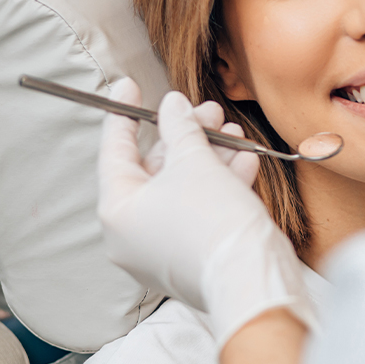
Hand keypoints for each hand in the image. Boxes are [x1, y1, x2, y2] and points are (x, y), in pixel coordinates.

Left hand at [97, 80, 313, 345]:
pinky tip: (245, 162)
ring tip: (234, 132)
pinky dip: (218, 186)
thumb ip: (181, 128)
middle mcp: (130, 234)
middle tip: (208, 110)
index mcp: (117, 210)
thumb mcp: (195, 162)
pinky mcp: (189, 259)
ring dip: (209, 157)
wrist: (250, 278)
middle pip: (154, 169)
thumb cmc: (214, 220)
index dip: (124, 114)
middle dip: (186, 136)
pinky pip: (198, 212)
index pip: (114, 151)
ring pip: (181, 189)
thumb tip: (174, 106)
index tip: (128, 85)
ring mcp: (159, 250)